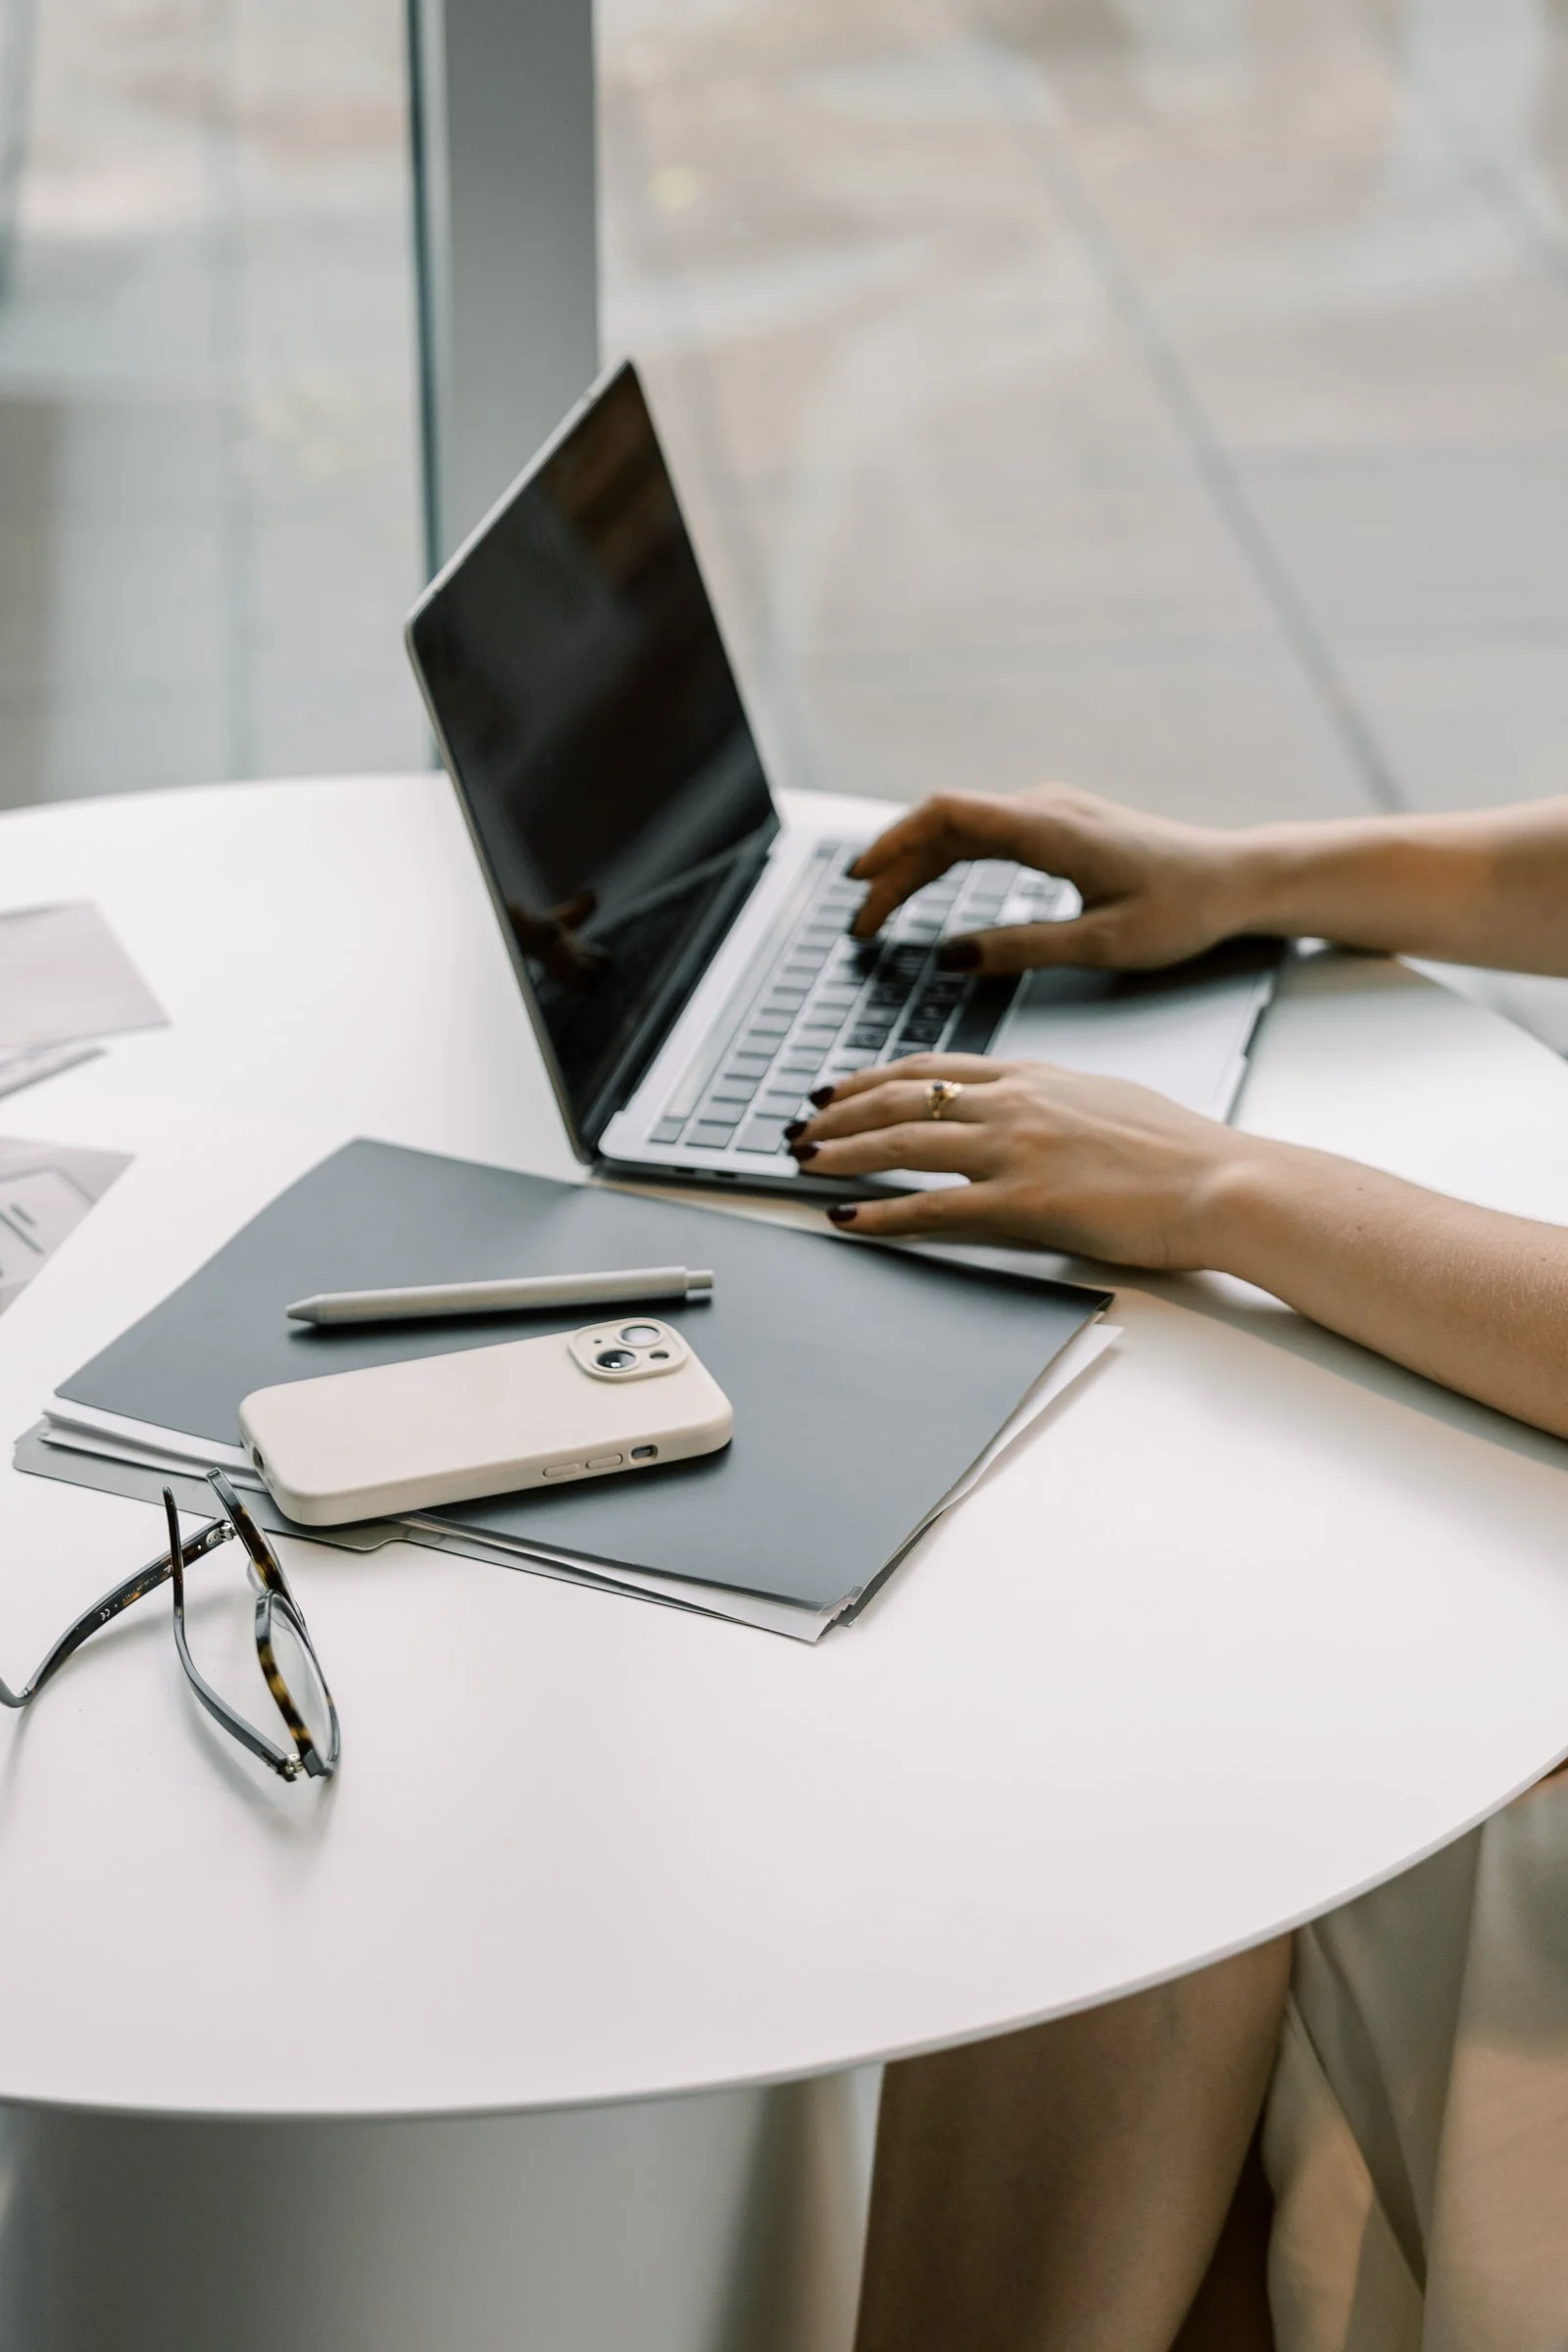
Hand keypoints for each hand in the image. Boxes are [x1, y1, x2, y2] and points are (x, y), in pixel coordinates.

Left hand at [789, 1054, 1256, 1263]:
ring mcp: (1016, 1149)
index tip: (838, 1087)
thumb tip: (1027, 1103)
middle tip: (801, 1125)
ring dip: (844, 1153)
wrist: (1220, 1181)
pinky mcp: (1023, 1202)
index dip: (873, 1077)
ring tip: (804, 1163)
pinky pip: (932, 1206)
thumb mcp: (1106, 1099)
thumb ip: (1054, 1098)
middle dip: (841, 1112)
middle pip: (904, 1097)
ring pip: (904, 1142)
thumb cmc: (1180, 1150)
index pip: (932, 1066)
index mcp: (1035, 1076)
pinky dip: (881, 1212)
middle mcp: (1015, 1104)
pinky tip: (849, 1218)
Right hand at [848, 786, 1259, 972]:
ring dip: (917, 866)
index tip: (860, 883)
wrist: (1237, 879)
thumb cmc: (1182, 911)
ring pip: (962, 828)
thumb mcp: (1100, 945)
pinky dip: (948, 860)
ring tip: (881, 910)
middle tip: (859, 922)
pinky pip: (986, 833)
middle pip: (944, 824)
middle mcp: (1045, 808)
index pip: (947, 817)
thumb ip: (1019, 949)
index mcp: (1049, 830)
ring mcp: (1052, 812)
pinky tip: (930, 888)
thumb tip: (950, 958)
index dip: (894, 845)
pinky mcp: (1061, 825)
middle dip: (894, 870)